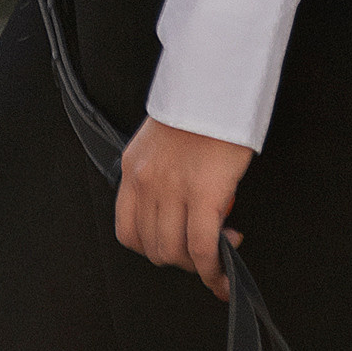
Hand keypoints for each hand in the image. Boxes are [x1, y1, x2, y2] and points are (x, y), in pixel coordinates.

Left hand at [114, 119, 252, 298]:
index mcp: (134, 168)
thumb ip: (161, 174)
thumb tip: (176, 208)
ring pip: (176, 253)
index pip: (128, 230)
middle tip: (203, 249)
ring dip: (198, 263)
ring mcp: (173, 189)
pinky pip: (203, 248)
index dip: (151, 248)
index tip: (173, 248)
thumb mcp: (162, 141)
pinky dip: (213, 270)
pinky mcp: (203, 193)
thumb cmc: (199, 103)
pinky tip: (223, 272)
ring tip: (220, 247)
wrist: (216, 78)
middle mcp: (147, 182)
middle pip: (153, 247)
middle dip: (180, 257)